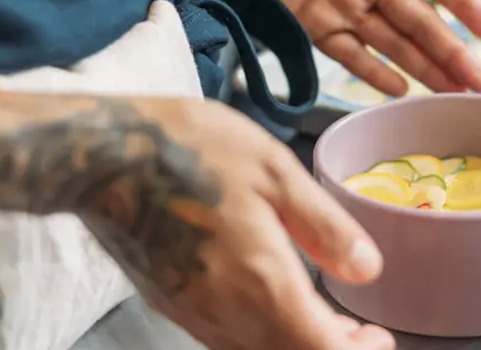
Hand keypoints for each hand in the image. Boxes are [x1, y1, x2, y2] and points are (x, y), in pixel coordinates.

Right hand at [0, 93, 393, 349]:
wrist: (103, 155)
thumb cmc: (194, 151)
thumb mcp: (276, 173)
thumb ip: (325, 228)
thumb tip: (368, 269)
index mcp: (263, 284)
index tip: (376, 335)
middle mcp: (227, 313)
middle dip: (332, 349)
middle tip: (358, 330)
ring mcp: (194, 314)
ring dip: (297, 342)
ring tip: (323, 317)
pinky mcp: (171, 304)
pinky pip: (227, 337)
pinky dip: (262, 333)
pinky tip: (271, 302)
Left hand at [206, 0, 480, 94]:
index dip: (465, 4)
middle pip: (419, 20)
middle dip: (452, 52)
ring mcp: (342, 4)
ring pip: (392, 43)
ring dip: (423, 69)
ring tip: (453, 96)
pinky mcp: (314, 26)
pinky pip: (350, 54)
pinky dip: (372, 73)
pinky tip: (399, 92)